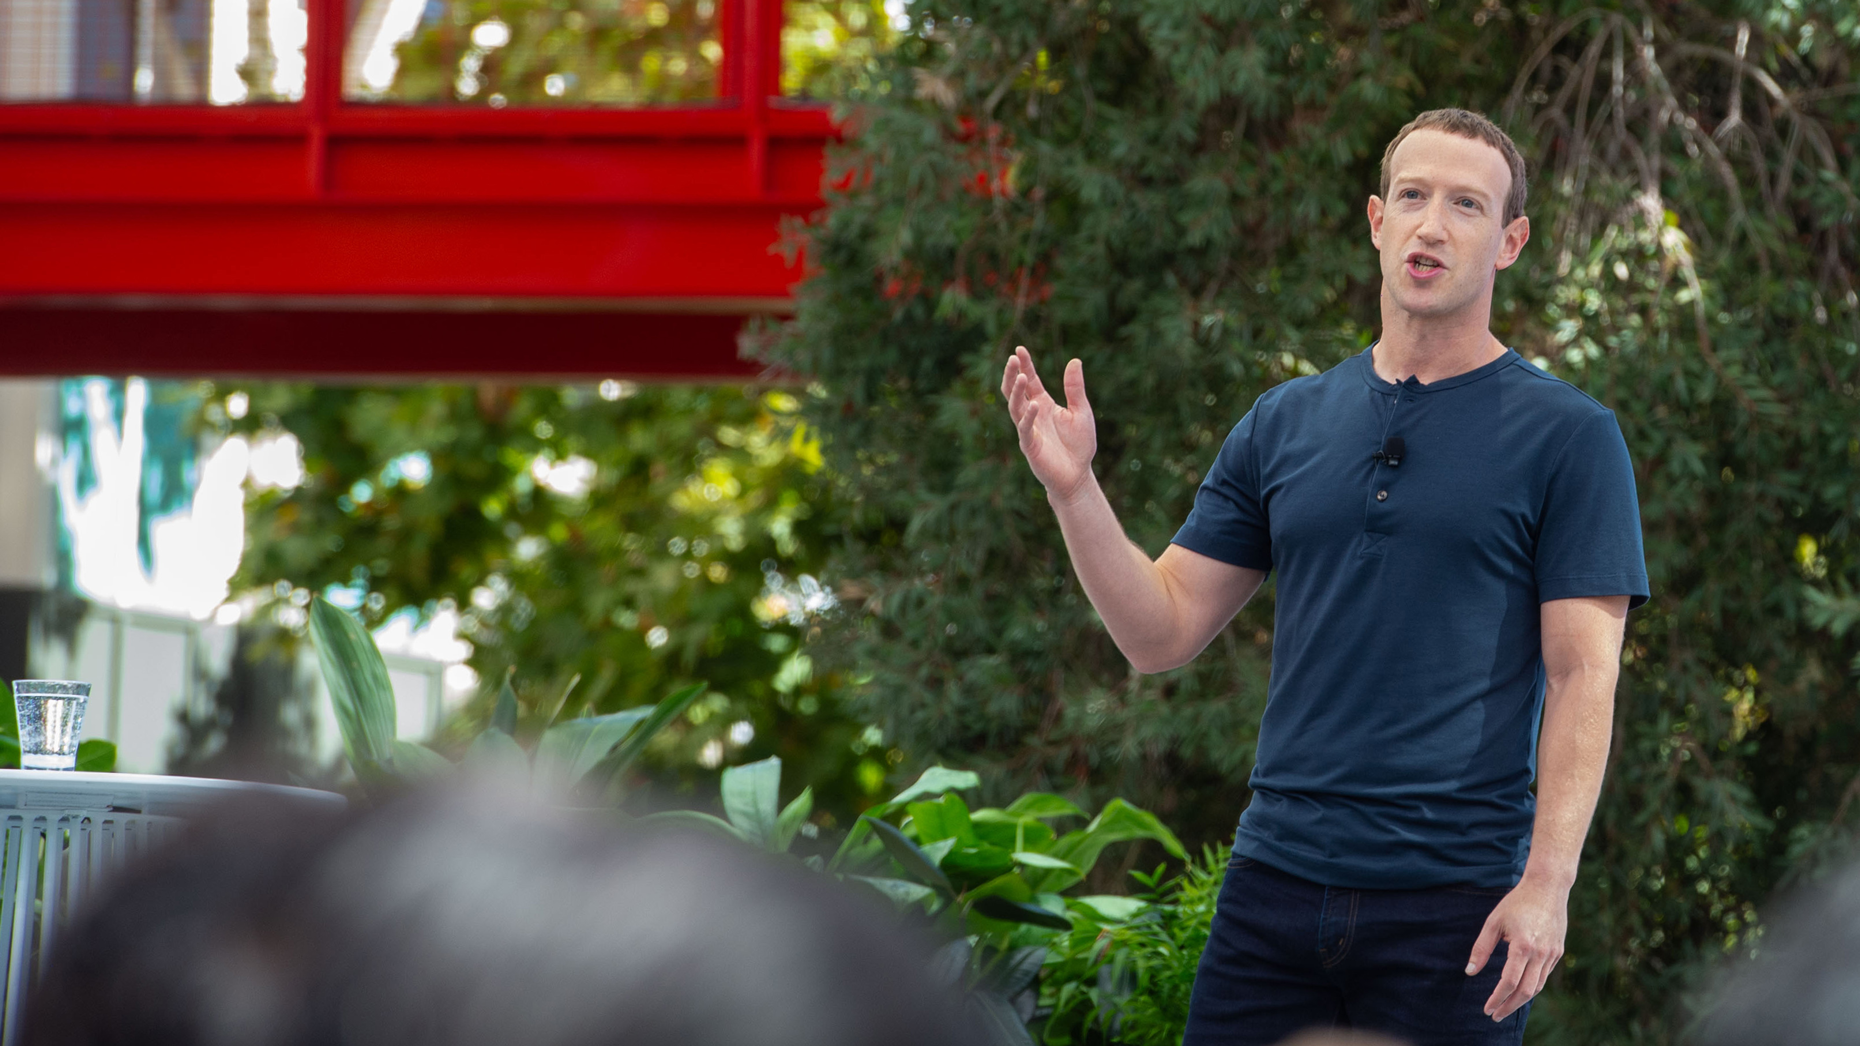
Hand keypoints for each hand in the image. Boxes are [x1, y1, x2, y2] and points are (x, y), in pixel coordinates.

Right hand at [1000, 345, 1096, 502]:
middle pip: (1015, 391)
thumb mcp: (1081, 411)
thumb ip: (1075, 388)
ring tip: (1020, 377)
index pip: (1030, 380)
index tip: (1019, 349)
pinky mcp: (1031, 446)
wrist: (1078, 476)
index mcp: (1043, 404)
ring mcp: (1029, 430)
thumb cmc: (1079, 445)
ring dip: (1016, 392)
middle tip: (1012, 359)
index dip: (1024, 365)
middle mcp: (1032, 415)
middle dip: (1012, 375)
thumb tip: (1075, 360)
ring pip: (1015, 408)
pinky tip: (1035, 405)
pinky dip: (1029, 417)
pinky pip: (1025, 430)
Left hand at [1465, 876, 1567, 1021]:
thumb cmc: (1516, 903)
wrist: (1547, 888)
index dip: (1497, 998)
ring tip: (1506, 1007)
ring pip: (1538, 986)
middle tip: (1495, 1015)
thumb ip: (1481, 948)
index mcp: (1522, 946)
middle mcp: (1540, 953)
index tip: (1487, 1009)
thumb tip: (1469, 972)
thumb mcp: (1493, 922)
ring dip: (1521, 1000)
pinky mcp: (1558, 951)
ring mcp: (1552, 954)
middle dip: (1509, 1006)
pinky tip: (1520, 990)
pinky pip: (1544, 976)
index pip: (1509, 982)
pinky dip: (1532, 986)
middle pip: (1525, 991)